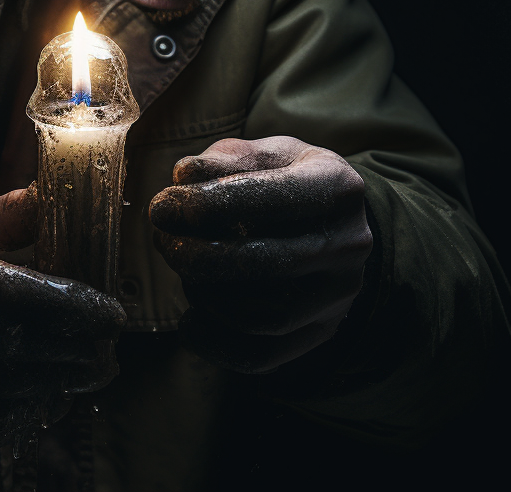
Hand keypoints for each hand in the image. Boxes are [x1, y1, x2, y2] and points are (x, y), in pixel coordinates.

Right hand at [0, 187, 124, 451]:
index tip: (110, 314)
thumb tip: (65, 198)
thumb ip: (13, 214)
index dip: (66, 306)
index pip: (6, 291)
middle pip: (6, 348)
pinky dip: (23, 413)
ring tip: (89, 372)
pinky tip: (49, 395)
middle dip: (69, 352)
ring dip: (54, 386)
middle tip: (109, 350)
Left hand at [148, 136, 371, 373]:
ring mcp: (339, 296)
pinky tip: (189, 321)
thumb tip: (184, 177)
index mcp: (337, 186)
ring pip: (263, 316)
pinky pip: (264, 356)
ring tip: (180, 266)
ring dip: (205, 294)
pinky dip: (217, 344)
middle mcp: (348, 244)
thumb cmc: (283, 179)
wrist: (333, 224)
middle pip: (268, 263)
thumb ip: (223, 160)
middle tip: (163, 239)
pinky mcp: (320, 333)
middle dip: (199, 254)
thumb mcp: (261, 153)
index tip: (162, 206)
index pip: (275, 197)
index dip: (210, 204)